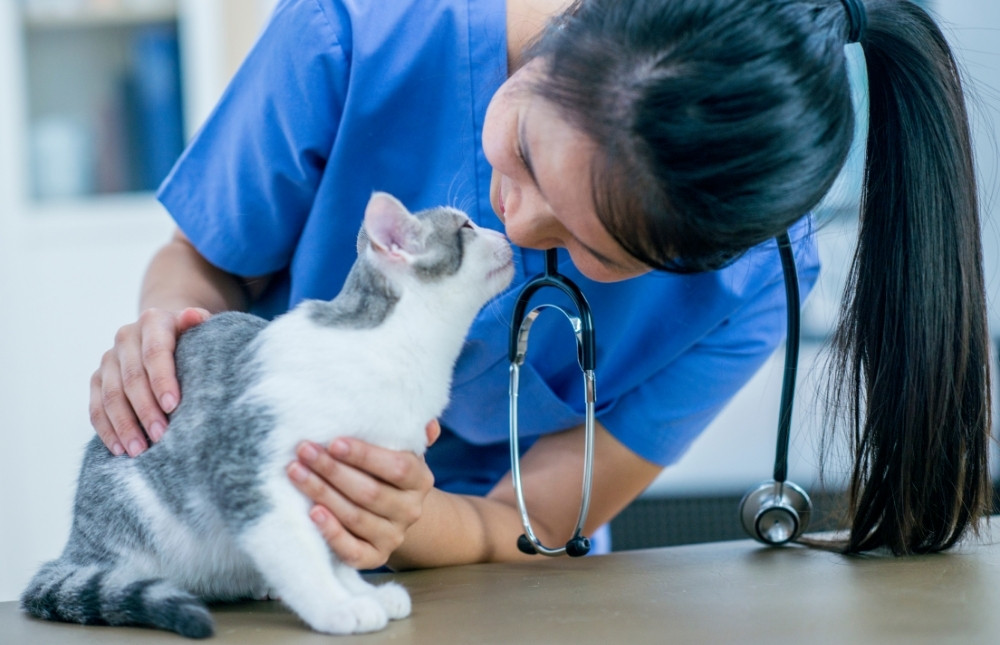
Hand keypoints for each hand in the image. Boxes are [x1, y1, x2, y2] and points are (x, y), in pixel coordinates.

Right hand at [90, 307, 210, 456]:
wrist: (163, 332)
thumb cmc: (190, 338)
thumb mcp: (199, 328)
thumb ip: (199, 323)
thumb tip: (195, 316)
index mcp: (153, 322)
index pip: (155, 352)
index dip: (162, 379)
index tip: (173, 405)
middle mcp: (126, 338)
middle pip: (132, 378)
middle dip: (146, 410)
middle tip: (161, 436)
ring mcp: (108, 359)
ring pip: (110, 396)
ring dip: (124, 425)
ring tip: (139, 450)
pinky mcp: (97, 379)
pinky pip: (96, 408)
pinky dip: (107, 430)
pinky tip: (120, 448)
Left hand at [287, 420, 440, 569]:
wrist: (392, 514)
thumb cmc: (386, 472)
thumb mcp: (400, 450)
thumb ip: (410, 434)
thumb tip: (429, 425)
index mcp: (420, 480)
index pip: (397, 467)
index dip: (364, 456)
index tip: (333, 442)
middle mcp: (410, 510)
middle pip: (370, 492)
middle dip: (332, 470)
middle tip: (305, 451)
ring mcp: (393, 536)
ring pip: (355, 517)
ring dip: (322, 493)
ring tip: (296, 472)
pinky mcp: (374, 557)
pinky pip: (352, 550)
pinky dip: (331, 532)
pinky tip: (312, 513)